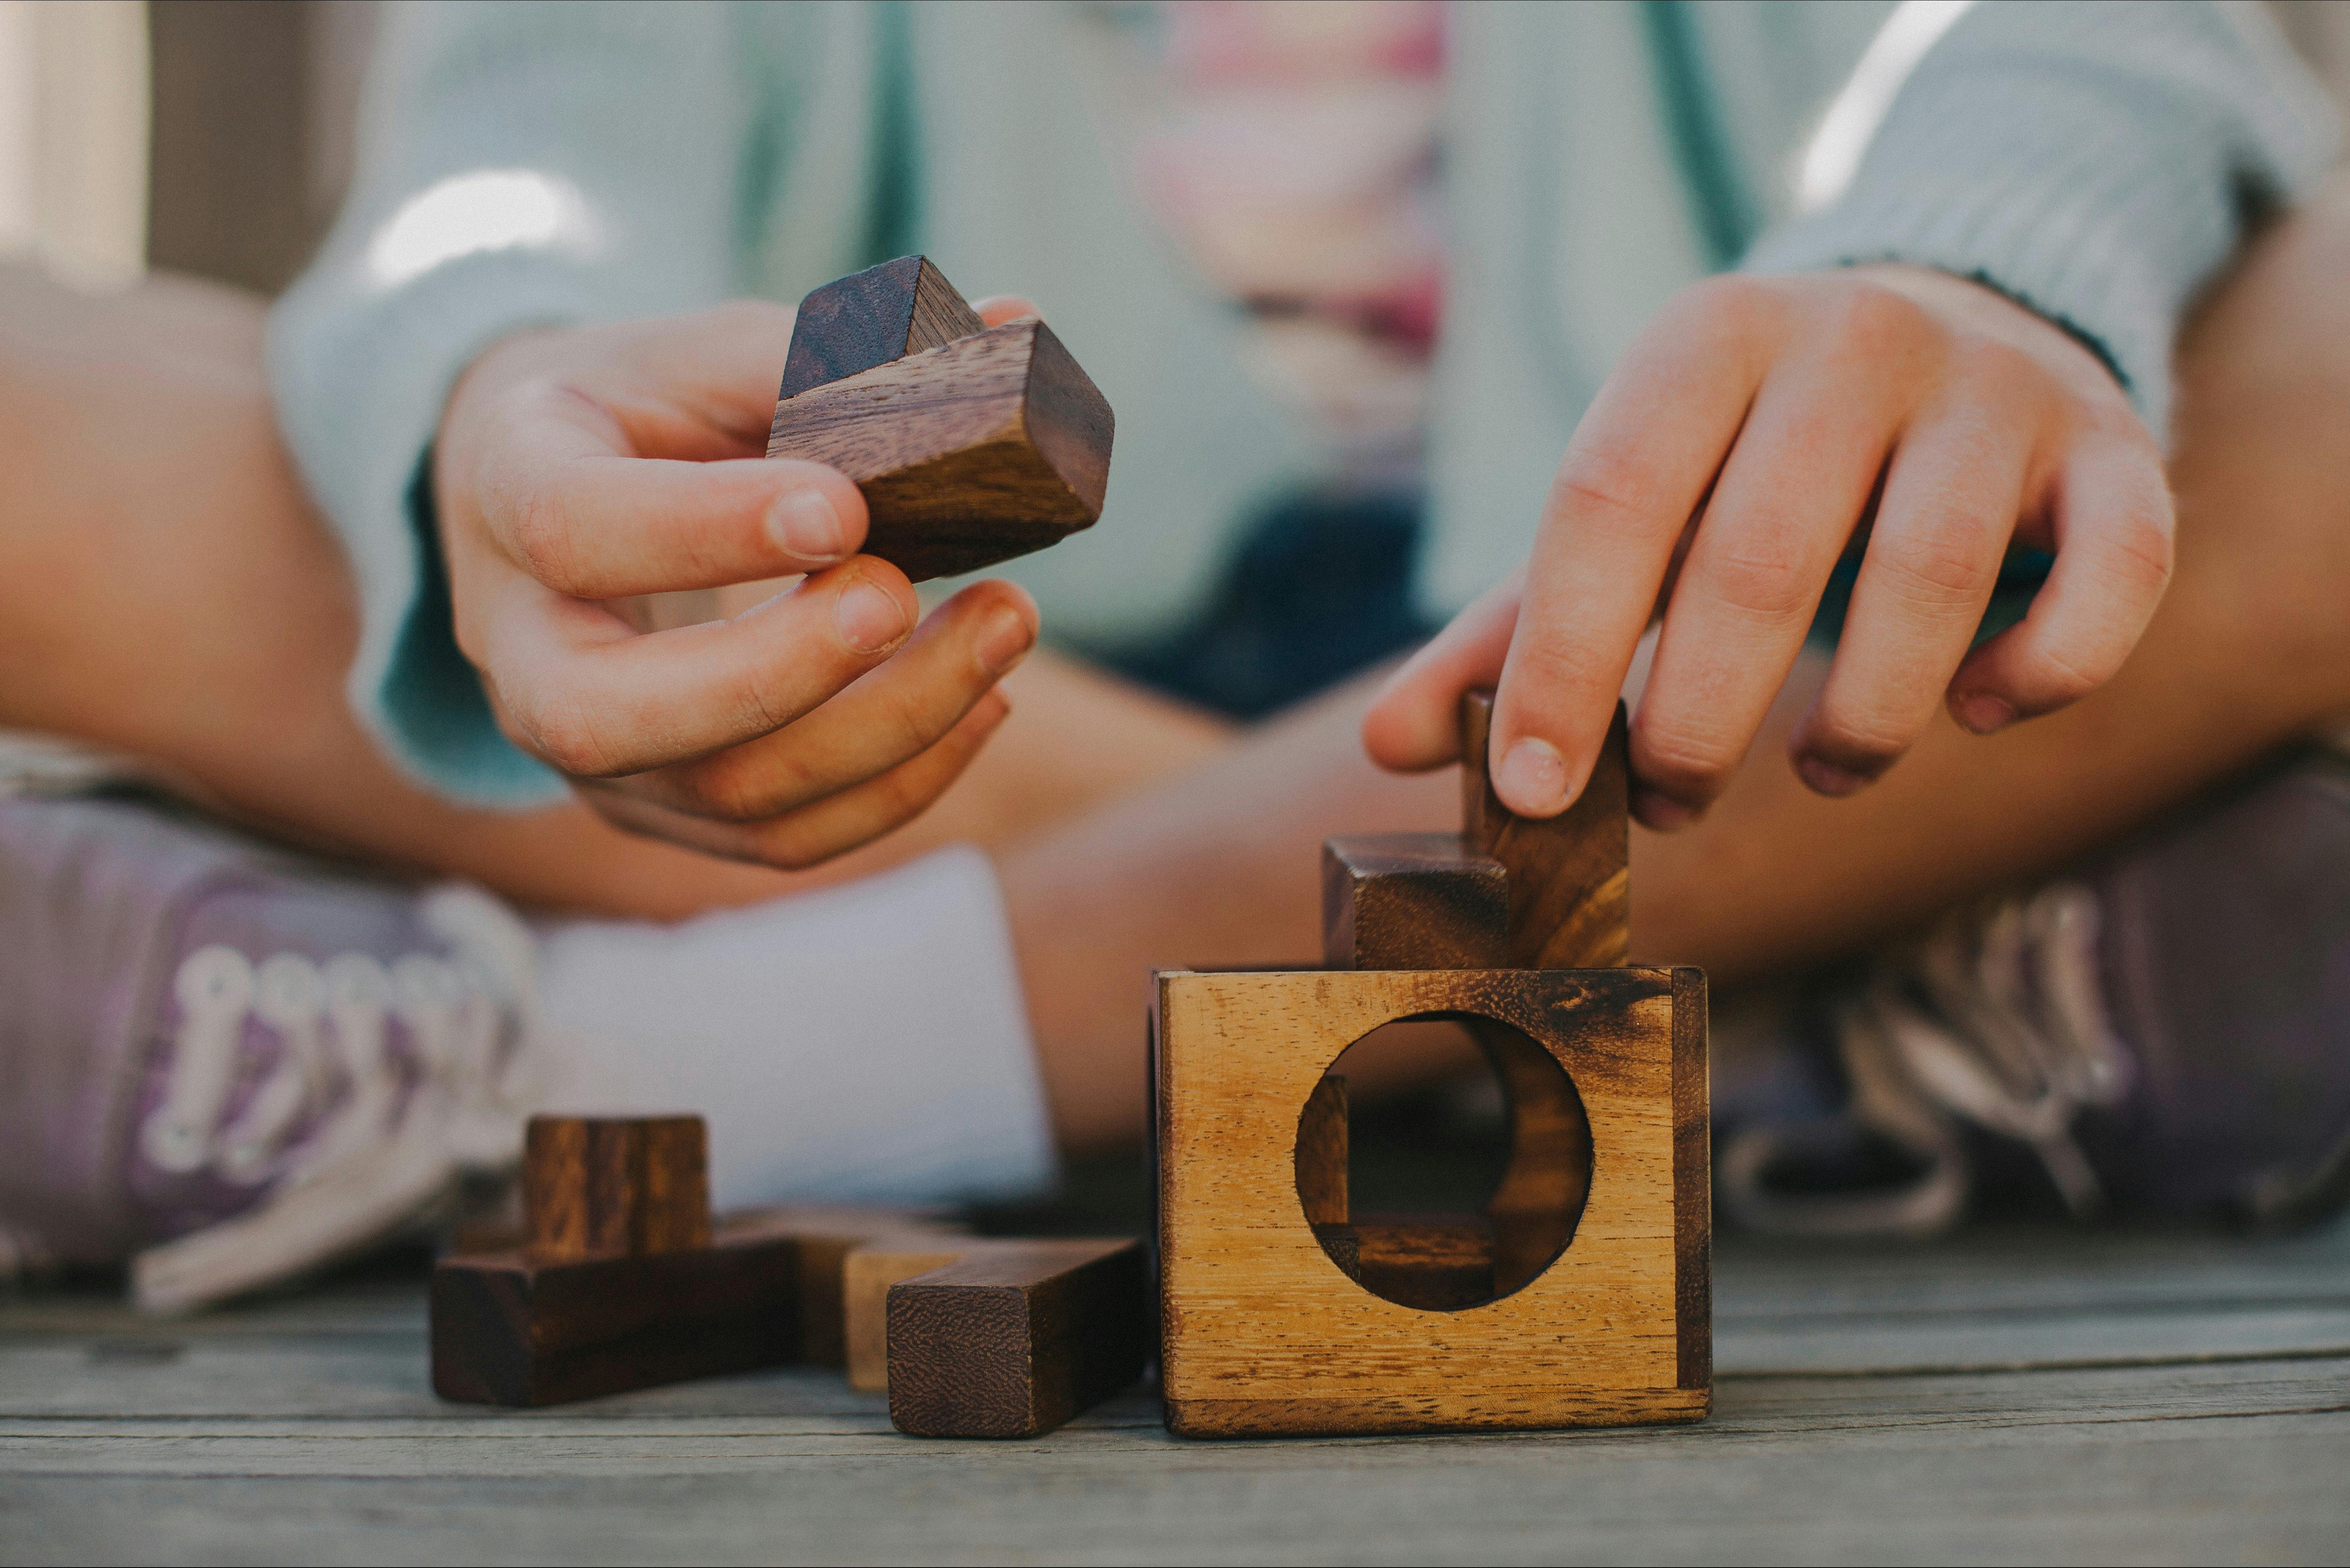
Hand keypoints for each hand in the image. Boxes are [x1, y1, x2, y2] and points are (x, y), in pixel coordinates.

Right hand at [434, 296, 1043, 866]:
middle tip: (908, 590)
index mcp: (506, 489)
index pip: (574, 531)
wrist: (565, 498)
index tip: (846, 505)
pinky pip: (786, 840)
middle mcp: (518, 648)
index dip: (709, 530)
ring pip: (726, 795)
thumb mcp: (704, 350)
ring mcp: (589, 752)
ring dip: (890, 727)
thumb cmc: (646, 410)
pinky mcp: (665, 810)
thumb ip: (834, 350)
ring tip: (1004, 623)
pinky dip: (903, 783)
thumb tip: (1013, 330)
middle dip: (783, 671)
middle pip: (614, 717)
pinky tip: (986, 700)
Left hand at [1364, 265, 2172, 827]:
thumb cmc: (1746, 456)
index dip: (1566, 663)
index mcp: (1702, 341)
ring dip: (1861, 720)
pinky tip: (1977, 711)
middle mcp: (1850, 338)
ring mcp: (1992, 385)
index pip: (1607, 505)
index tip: (1539, 792)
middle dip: (1697, 721)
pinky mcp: (2113, 444)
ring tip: (1824, 770)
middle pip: (1757, 560)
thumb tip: (1392, 744)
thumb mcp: (1625, 505)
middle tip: (1673, 801)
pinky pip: (2109, 576)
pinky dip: (2044, 670)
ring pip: (1931, 578)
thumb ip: (1511, 625)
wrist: (1951, 322)